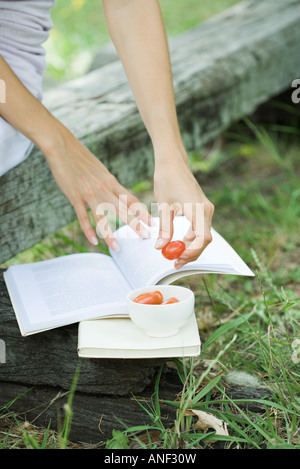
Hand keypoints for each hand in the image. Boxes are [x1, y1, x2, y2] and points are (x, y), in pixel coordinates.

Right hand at [43, 127, 150, 249]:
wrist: (61, 146)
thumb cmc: (80, 158)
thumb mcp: (99, 170)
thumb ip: (108, 183)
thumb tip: (116, 193)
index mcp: (110, 181)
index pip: (130, 199)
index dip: (141, 211)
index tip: (151, 222)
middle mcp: (103, 188)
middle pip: (122, 209)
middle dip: (134, 223)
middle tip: (144, 236)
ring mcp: (89, 193)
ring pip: (102, 217)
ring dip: (110, 233)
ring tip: (117, 247)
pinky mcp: (75, 196)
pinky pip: (83, 217)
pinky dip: (88, 230)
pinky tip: (93, 241)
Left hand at [153, 150, 213, 267]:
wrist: (172, 162)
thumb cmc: (166, 180)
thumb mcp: (163, 207)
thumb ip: (164, 229)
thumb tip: (161, 248)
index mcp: (198, 209)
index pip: (202, 239)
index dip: (191, 252)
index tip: (177, 259)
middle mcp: (206, 210)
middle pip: (204, 240)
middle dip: (190, 253)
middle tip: (174, 262)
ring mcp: (206, 209)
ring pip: (202, 236)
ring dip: (190, 247)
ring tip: (172, 254)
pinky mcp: (202, 208)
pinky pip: (200, 228)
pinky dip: (190, 238)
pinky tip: (177, 242)